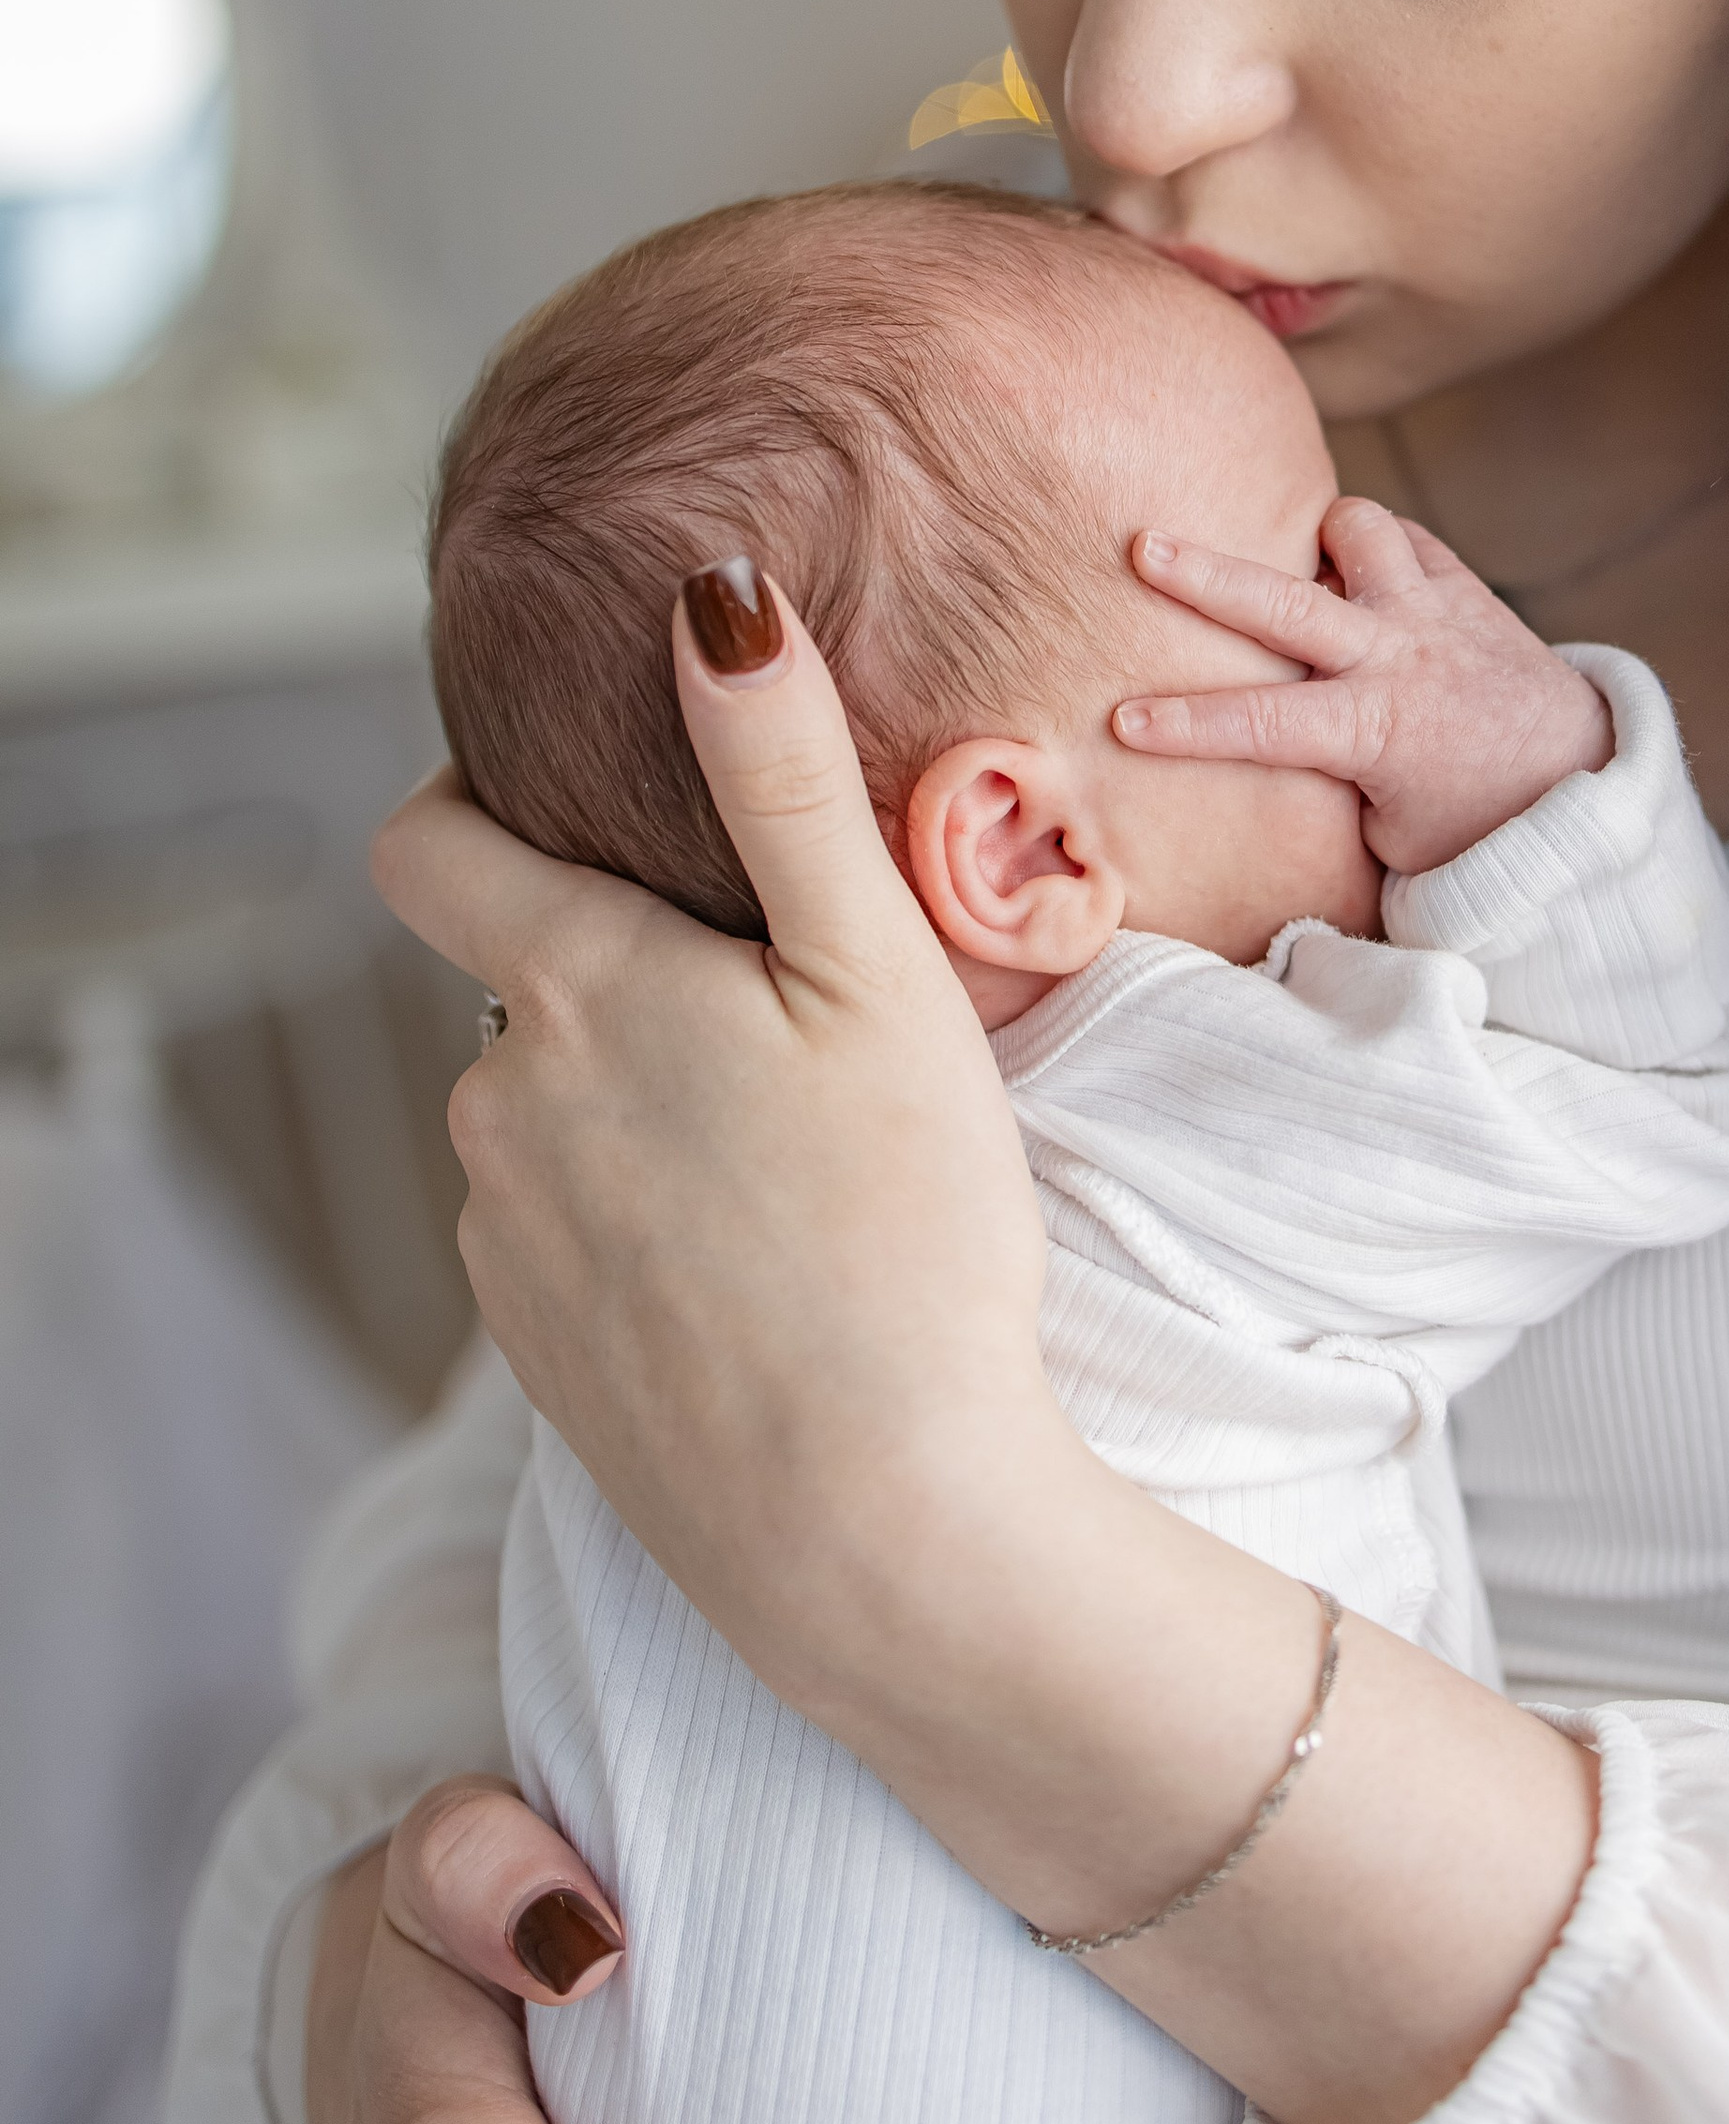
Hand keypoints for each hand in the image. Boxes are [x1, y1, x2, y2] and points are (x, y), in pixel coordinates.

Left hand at [369, 573, 1059, 1739]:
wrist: (881, 1525)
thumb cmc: (907, 1234)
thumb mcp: (876, 971)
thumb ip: (780, 777)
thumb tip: (711, 599)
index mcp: (573, 989)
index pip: (426, 844)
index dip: (477, 798)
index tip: (584, 800)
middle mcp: (497, 1106)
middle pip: (522, 983)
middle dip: (624, 970)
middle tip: (788, 1009)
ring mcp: (505, 1240)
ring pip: (550, 1112)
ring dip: (638, 1101)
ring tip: (796, 1151)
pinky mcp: (540, 1353)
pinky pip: (567, 1232)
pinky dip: (644, 1220)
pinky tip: (762, 1262)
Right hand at [1114, 496, 1611, 871]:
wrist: (1576, 771)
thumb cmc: (1471, 820)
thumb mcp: (1390, 830)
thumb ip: (1326, 786)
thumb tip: (1255, 764)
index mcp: (1374, 731)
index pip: (1264, 726)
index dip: (1188, 726)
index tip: (1122, 721)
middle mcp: (1398, 657)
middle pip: (1289, 605)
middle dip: (1209, 577)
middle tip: (1143, 547)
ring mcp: (1432, 611)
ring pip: (1362, 532)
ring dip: (1321, 534)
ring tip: (1297, 551)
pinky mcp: (1461, 585)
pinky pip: (1404, 536)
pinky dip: (1372, 545)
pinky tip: (1352, 572)